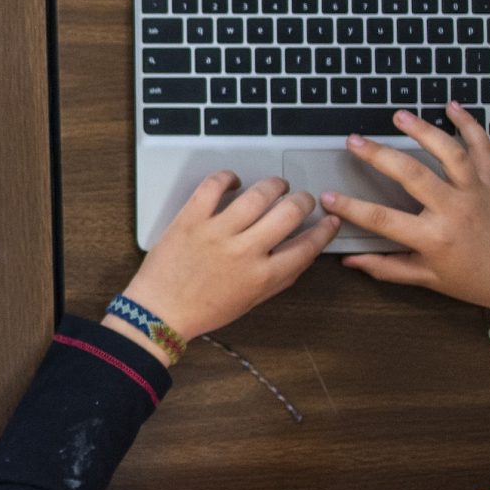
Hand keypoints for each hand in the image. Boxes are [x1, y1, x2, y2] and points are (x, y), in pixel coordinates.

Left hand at [117, 172, 337, 343]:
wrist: (159, 312)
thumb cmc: (203, 309)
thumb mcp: (251, 300)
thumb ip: (278, 278)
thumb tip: (302, 255)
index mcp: (263, 276)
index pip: (307, 246)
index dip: (325, 230)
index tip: (329, 220)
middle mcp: (245, 251)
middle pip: (289, 212)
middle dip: (304, 200)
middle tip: (302, 199)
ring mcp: (218, 232)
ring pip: (259, 194)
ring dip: (274, 185)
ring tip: (276, 186)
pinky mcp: (192, 218)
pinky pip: (214, 185)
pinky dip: (228, 177)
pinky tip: (234, 181)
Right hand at [322, 104, 489, 320]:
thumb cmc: (477, 281)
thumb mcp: (429, 280)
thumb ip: (387, 267)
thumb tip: (350, 261)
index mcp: (434, 238)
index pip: (382, 220)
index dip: (351, 207)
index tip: (327, 196)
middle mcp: (455, 210)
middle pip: (411, 174)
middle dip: (378, 155)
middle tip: (354, 141)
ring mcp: (477, 191)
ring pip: (448, 152)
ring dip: (422, 130)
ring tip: (399, 116)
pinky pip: (482, 147)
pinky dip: (469, 124)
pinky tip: (453, 106)